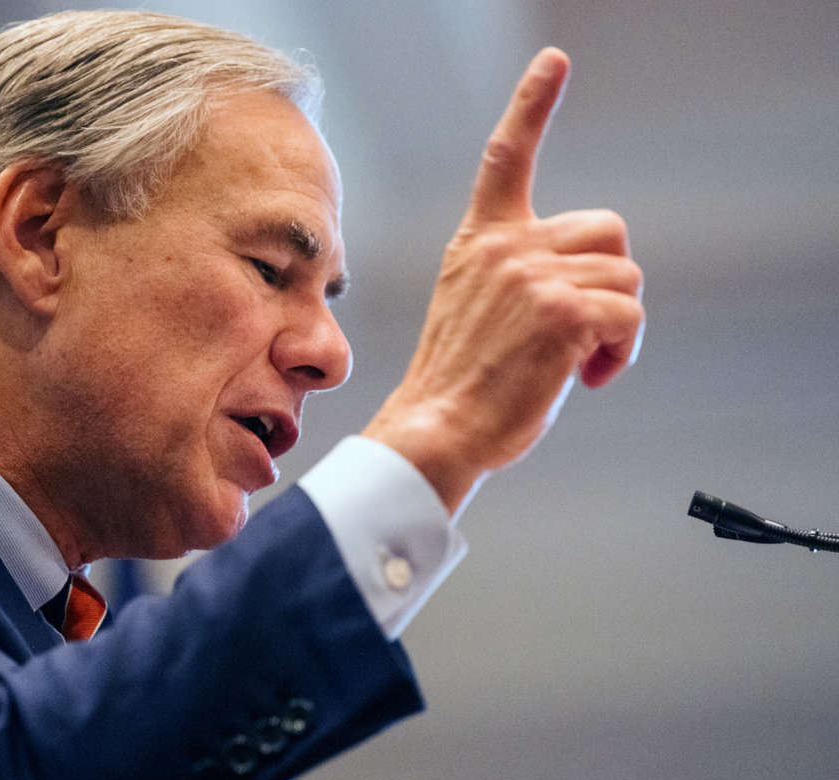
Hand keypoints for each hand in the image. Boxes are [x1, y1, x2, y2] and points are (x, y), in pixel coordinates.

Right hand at [363, 48, 644, 515]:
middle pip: (608, 233)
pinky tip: (584, 377)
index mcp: (480, 242)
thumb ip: (518, 273)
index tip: (554, 61)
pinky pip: (629, 315)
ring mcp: (532, 275)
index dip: (533, 104)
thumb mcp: (473, 307)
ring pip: (625, 278)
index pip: (507, 157)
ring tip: (573, 362)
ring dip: (615, 327)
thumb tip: (588, 279)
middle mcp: (505, 247)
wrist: (438, 429)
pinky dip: (620, 353)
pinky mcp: (562, 311)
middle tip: (578, 332)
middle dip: (608, 282)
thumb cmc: (460, 382)